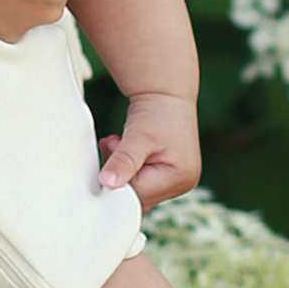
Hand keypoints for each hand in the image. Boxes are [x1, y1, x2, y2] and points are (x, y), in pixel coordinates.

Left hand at [97, 88, 200, 205]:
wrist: (166, 93)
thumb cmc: (157, 112)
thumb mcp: (138, 136)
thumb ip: (123, 161)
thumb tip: (107, 183)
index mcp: (179, 178)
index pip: (137, 195)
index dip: (117, 180)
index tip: (108, 154)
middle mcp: (181, 184)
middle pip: (137, 194)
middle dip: (119, 173)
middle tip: (114, 144)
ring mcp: (175, 181)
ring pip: (136, 187)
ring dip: (121, 168)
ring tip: (118, 141)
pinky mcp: (166, 175)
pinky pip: (139, 179)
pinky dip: (126, 166)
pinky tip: (121, 146)